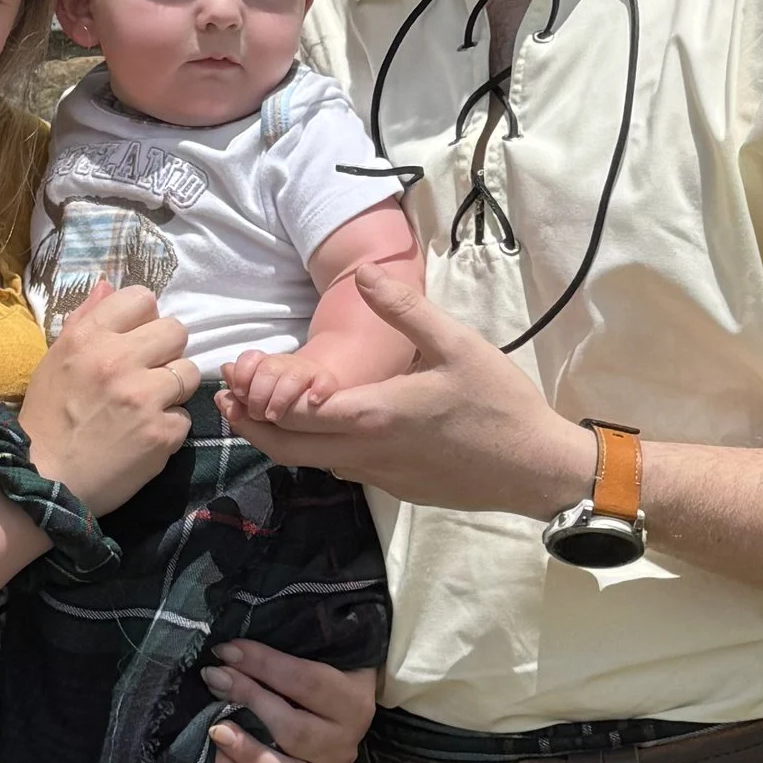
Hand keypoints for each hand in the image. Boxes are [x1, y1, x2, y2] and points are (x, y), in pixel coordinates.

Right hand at [17, 281, 197, 517]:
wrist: (43, 479)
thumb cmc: (46, 418)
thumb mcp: (55, 360)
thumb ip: (85, 320)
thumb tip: (107, 285)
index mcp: (89, 337)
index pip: (142, 298)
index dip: (144, 318)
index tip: (136, 338)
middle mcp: (118, 360)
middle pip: (176, 331)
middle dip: (166, 351)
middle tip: (147, 373)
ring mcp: (144, 397)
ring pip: (189, 372)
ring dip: (173, 389)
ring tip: (148, 406)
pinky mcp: (162, 433)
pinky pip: (184, 417)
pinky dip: (168, 427)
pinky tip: (144, 436)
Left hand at [208, 638, 377, 762]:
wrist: (349, 693)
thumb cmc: (324, 665)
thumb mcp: (320, 650)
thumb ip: (293, 641)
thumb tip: (239, 636)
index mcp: (352, 699)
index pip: (305, 681)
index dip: (263, 665)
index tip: (225, 650)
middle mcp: (345, 741)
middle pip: (293, 727)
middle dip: (249, 700)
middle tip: (213, 678)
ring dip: (251, 755)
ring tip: (217, 731)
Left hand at [217, 269, 588, 516]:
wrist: (536, 468)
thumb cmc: (497, 402)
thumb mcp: (455, 343)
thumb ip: (402, 309)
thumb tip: (361, 274)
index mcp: (373, 415)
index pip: (293, 414)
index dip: (255, 399)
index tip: (230, 379)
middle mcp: (365, 453)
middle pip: (288, 449)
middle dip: (251, 425)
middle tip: (226, 401)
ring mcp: (380, 476)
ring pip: (313, 463)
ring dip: (282, 440)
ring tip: (263, 411)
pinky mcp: (397, 488)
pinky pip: (344, 469)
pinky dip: (318, 450)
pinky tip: (323, 429)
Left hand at [218, 343, 332, 426]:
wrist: (318, 399)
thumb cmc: (280, 404)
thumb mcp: (255, 403)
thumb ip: (237, 402)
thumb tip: (219, 397)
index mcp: (263, 367)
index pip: (250, 359)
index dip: (242, 375)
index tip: (239, 393)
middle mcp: (283, 366)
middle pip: (268, 369)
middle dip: (258, 395)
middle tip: (259, 416)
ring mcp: (306, 372)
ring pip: (293, 376)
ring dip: (280, 398)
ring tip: (274, 416)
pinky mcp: (326, 382)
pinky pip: (324, 381)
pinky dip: (318, 390)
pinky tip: (313, 402)